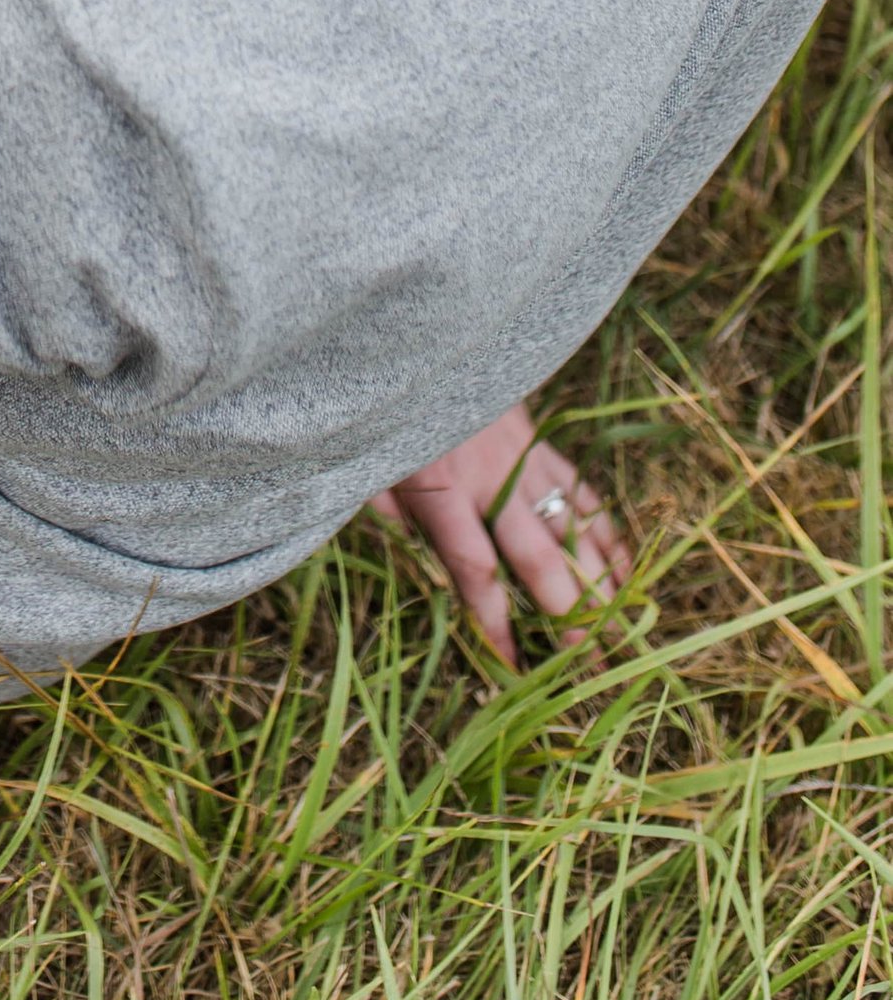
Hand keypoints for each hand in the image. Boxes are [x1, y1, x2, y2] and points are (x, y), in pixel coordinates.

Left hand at [371, 400, 630, 662]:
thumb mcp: (374, 455)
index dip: (493, 618)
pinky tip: (625, 572)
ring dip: (597, 578)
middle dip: (563, 607)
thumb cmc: (398, 407)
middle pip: (535, 553)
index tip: (511, 661)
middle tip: (585, 656)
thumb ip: (383, 503)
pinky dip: (606, 533)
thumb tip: (400, 541)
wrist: (434, 337)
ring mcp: (525, 460)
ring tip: (619, 627)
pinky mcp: (543, 445)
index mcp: (444, 489)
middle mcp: (492, 480)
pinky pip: (582, 493)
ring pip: (571, 526)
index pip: (473, 565)